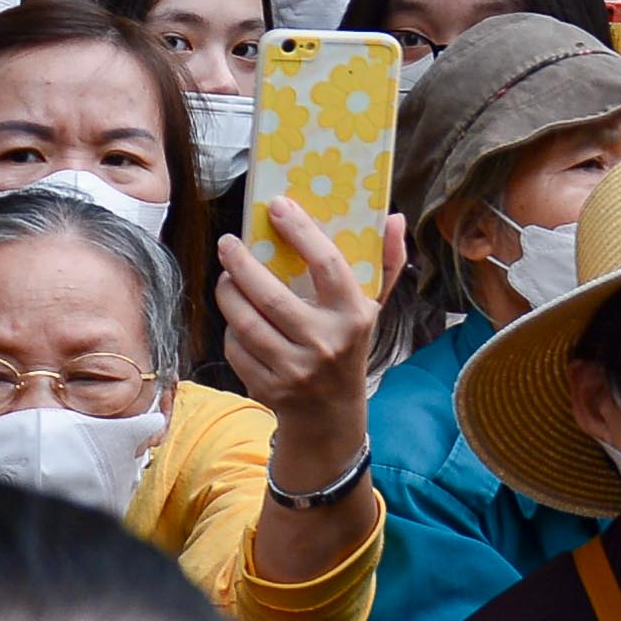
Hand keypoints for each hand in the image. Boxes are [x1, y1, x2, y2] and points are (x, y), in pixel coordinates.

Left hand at [215, 194, 383, 445]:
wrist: (331, 414)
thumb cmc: (349, 347)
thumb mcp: (372, 308)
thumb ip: (386, 263)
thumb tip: (394, 218)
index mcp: (354, 316)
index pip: (327, 264)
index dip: (300, 231)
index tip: (278, 206)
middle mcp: (325, 343)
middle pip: (270, 294)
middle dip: (240, 263)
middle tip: (228, 243)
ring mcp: (294, 369)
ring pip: (244, 321)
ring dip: (228, 292)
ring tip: (226, 275)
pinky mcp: (267, 388)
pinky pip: (235, 348)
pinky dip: (230, 328)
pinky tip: (236, 317)